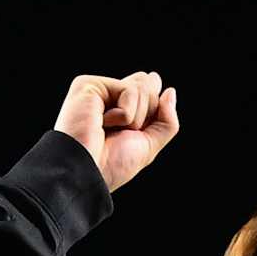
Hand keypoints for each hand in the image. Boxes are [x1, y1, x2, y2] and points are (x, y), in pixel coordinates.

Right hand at [53, 71, 179, 192]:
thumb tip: (170, 91)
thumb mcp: (148, 145)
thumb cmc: (111, 164)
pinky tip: (100, 123)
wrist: (87, 171)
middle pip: (150, 88)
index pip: (150, 91)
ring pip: (142, 89)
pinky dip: (123, 115)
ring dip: (133, 119)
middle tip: (120, 134)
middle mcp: (109, 96)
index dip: (154, 107)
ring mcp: (99, 89)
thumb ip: (166, 121)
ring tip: (107, 130)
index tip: (136, 124)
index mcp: (119, 109)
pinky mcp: (89, 84)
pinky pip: (129, 91)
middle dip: (144, 117)